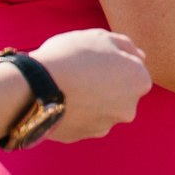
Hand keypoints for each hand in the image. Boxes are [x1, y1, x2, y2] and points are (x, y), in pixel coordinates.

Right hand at [28, 29, 152, 140]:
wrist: (35, 86)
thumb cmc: (71, 56)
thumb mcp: (101, 37)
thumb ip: (126, 47)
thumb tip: (140, 58)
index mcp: (139, 82)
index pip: (132, 70)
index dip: (112, 62)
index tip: (93, 59)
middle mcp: (128, 109)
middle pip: (118, 93)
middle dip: (103, 84)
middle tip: (79, 73)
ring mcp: (104, 125)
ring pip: (99, 109)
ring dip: (88, 100)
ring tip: (65, 86)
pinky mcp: (81, 136)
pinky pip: (78, 121)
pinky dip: (71, 112)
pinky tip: (58, 101)